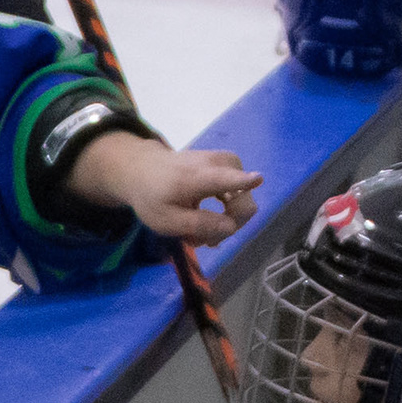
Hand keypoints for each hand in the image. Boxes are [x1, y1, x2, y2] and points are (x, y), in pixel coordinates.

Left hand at [71, 132, 260, 245]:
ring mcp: (224, 161)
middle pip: (242, 199)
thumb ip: (199, 225)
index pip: (224, 179)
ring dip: (228, 219)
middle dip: (231, 224)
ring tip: (205, 231)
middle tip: (207, 240)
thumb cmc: (153, 196)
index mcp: (196, 177)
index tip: (257, 179)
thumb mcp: (167, 221)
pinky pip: (239, 192)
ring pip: (243, 198)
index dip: (243, 181)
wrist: (144, 169)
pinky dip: (228, 209)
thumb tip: (231, 227)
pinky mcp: (227, 164)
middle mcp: (216, 164)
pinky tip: (212, 220)